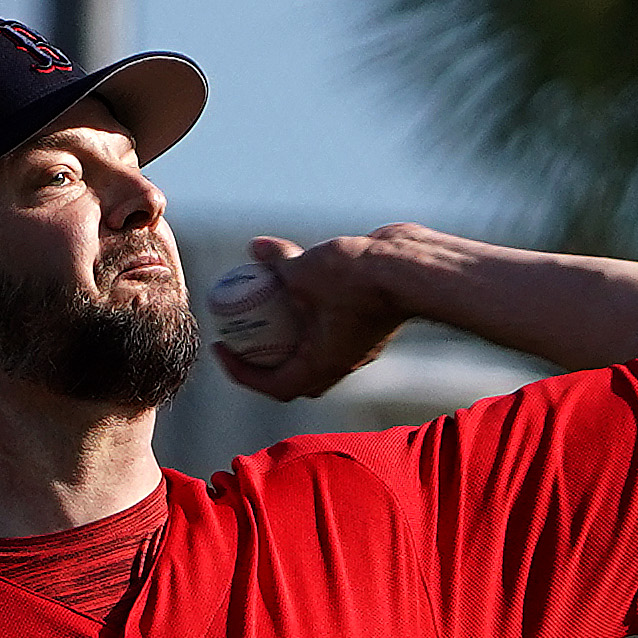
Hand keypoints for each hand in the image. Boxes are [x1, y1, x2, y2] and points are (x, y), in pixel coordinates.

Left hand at [210, 229, 420, 401]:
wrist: (414, 270)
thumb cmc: (359, 279)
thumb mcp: (304, 270)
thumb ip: (277, 263)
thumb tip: (253, 250)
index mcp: (321, 365)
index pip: (274, 386)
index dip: (242, 373)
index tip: (223, 348)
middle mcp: (339, 361)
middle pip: (293, 371)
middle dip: (264, 354)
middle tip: (242, 331)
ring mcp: (355, 342)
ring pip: (313, 342)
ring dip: (287, 323)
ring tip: (265, 292)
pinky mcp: (366, 320)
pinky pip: (331, 320)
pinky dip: (310, 303)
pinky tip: (298, 268)